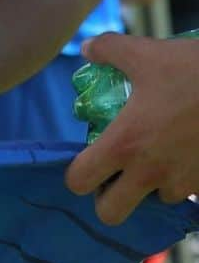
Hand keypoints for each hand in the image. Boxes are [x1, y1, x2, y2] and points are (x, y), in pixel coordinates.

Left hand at [66, 33, 198, 223]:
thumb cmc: (192, 71)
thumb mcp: (144, 52)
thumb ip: (108, 49)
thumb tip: (87, 49)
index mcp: (124, 144)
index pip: (80, 180)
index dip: (76, 175)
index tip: (85, 162)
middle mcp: (150, 171)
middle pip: (112, 213)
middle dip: (107, 199)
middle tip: (112, 175)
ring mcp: (184, 182)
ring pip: (155, 200)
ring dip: (151, 186)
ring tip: (155, 156)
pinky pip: (190, 194)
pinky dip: (183, 181)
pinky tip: (185, 156)